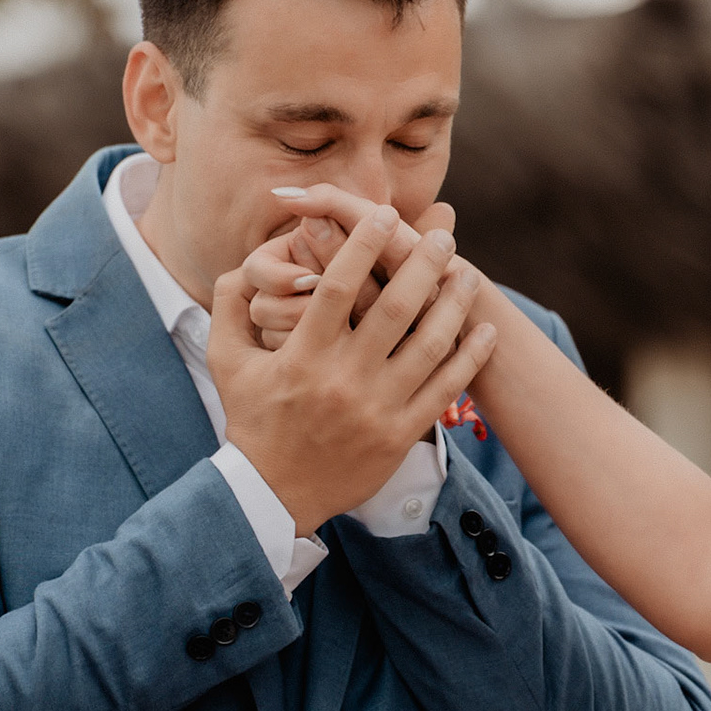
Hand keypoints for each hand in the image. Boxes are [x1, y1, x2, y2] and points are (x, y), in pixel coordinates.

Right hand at [210, 200, 496, 535]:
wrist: (273, 494)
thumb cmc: (252, 420)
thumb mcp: (226, 361)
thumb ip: (230, 306)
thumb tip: (244, 263)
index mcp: (303, 354)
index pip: (339, 285)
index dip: (364, 244)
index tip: (386, 215)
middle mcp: (343, 378)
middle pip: (395, 307)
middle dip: (423, 265)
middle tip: (443, 239)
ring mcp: (376, 408)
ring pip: (429, 345)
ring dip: (454, 306)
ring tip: (467, 277)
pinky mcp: (400, 434)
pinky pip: (445, 389)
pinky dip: (469, 357)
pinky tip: (485, 332)